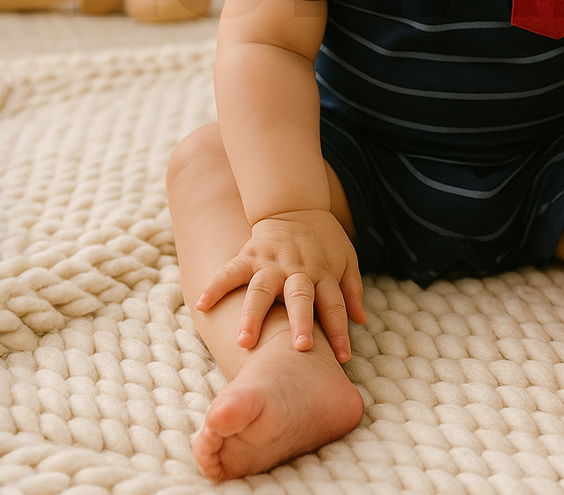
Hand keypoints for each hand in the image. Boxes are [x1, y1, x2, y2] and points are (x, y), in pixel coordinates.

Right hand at [195, 210, 365, 362]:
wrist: (295, 205)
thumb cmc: (323, 239)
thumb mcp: (347, 258)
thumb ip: (352, 289)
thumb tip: (362, 321)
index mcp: (323, 271)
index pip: (334, 304)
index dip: (339, 330)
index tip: (343, 357)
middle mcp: (298, 268)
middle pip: (300, 297)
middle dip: (301, 322)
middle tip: (302, 348)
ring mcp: (272, 262)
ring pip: (262, 289)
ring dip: (254, 314)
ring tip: (245, 341)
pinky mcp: (249, 254)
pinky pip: (230, 271)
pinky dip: (215, 286)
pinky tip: (202, 304)